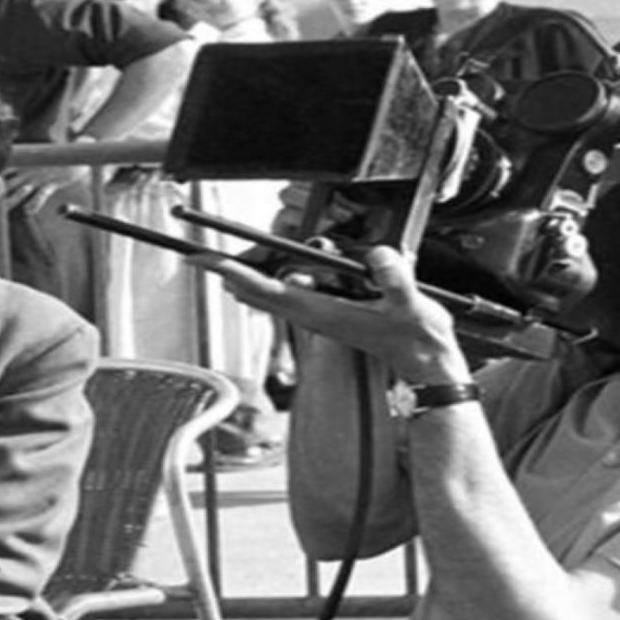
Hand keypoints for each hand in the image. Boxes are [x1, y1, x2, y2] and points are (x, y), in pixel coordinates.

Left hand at [0, 162, 90, 217]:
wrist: (74, 159)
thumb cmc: (53, 161)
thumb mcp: (36, 160)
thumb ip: (23, 165)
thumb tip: (9, 172)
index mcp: (23, 164)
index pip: (1, 170)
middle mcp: (27, 172)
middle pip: (7, 184)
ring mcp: (38, 178)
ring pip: (21, 191)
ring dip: (11, 201)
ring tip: (2, 209)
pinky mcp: (51, 184)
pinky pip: (41, 196)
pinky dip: (34, 204)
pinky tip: (27, 212)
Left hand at [201, 244, 471, 387]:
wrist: (425, 362)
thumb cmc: (417, 336)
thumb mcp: (412, 304)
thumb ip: (395, 280)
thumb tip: (378, 258)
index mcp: (322, 311)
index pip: (270, 288)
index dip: (237, 274)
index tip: (210, 263)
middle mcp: (313, 315)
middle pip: (258, 292)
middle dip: (227, 275)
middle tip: (195, 257)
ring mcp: (317, 317)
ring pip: (268, 297)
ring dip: (243, 280)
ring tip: (215, 263)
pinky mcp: (326, 315)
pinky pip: (286, 297)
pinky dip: (266, 285)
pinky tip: (258, 276)